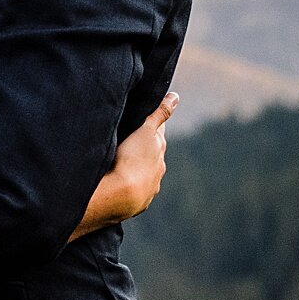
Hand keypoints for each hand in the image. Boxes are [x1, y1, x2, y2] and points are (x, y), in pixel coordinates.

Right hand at [72, 91, 178, 237]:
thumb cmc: (132, 160)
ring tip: (123, 166)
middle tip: (131, 142)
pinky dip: (132, 187)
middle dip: (144, 149)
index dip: (151, 126)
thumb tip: (176, 96)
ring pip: (146, 174)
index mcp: (158, 149)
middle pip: (152, 154)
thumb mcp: (146, 131)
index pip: (157, 133)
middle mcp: (158, 168)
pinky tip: (122, 186)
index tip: (146, 121)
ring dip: (138, 170)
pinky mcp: (140, 203)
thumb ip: (160, 114)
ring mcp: (151, 187)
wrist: (122, 196)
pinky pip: (137, 192)